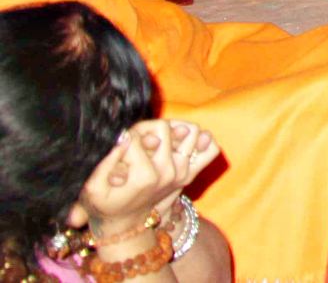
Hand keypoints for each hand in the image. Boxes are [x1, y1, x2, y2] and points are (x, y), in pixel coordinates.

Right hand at [81, 118, 218, 240]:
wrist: (125, 223)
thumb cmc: (104, 202)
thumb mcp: (93, 188)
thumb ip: (107, 162)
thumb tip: (125, 138)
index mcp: (143, 175)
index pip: (138, 135)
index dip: (127, 134)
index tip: (122, 143)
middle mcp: (167, 172)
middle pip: (163, 127)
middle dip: (149, 127)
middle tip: (140, 139)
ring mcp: (181, 172)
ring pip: (191, 131)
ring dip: (175, 128)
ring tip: (160, 138)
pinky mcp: (190, 174)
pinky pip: (210, 149)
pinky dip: (202, 141)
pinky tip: (183, 142)